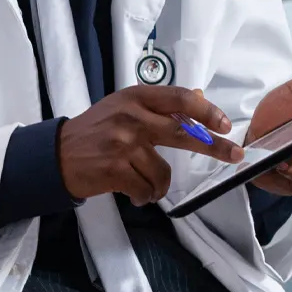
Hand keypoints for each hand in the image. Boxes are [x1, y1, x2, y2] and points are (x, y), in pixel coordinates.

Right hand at [57, 85, 246, 205]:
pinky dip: (144, 196)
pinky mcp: (114, 169)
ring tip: (145, 184)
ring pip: (163, 172)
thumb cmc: (94, 130)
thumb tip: (199, 96)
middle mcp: (131, 117)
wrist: (56, 155)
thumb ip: (159, 105)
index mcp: (135, 97)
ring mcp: (122, 143)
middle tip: (235, 155)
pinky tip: (132, 192)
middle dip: (214, 146)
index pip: (179, 99)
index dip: (206, 111)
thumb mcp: (124, 107)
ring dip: (159, 186)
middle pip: (182, 132)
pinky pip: (146, 189)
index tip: (224, 125)